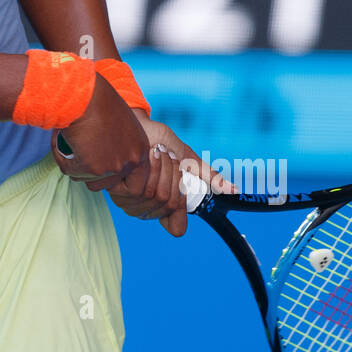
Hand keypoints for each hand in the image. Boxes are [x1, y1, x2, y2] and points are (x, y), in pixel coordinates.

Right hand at [49, 77, 148, 188]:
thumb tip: (105, 160)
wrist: (85, 93)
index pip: (134, 181)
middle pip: (108, 184)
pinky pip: (71, 171)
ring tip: (70, 146)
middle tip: (81, 155)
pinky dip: (62, 159)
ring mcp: (113, 166)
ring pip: (88, 180)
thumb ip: (119, 144)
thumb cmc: (98, 99)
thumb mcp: (119, 122)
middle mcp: (131, 161)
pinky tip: (61, 143)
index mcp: (141, 149)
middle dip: (92, 174)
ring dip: (77, 167)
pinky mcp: (93, 167)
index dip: (115, 176)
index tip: (100, 163)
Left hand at [105, 115, 236, 236]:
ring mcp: (131, 204)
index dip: (181, 204)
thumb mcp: (186, 156)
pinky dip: (150, 167)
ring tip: (155, 153)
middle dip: (173, 176)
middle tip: (166, 156)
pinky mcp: (118, 192)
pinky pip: (140, 189)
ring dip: (162, 169)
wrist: (134, 124)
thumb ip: (205, 174)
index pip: (176, 228)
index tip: (180, 179)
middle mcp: (146, 210)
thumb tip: (232, 190)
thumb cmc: (157, 139)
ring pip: (156, 198)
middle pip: (170, 205)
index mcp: (163, 207)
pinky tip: (145, 154)